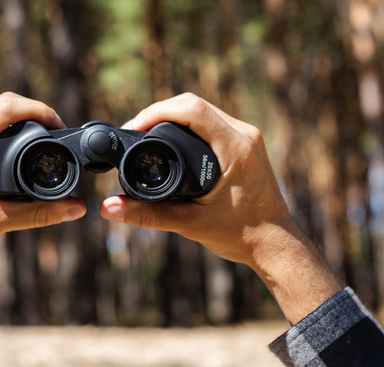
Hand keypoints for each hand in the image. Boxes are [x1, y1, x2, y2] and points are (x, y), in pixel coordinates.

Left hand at [0, 93, 85, 325]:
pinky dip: (1, 134)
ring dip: (17, 123)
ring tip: (41, 141)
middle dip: (33, 115)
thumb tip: (75, 209)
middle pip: (0, 106)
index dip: (40, 111)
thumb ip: (38, 214)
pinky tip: (15, 153)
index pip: (7, 107)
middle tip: (56, 135)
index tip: (60, 128)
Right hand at [101, 93, 340, 323]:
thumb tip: (108, 208)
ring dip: (174, 118)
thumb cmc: (241, 235)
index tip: (133, 128)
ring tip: (148, 136)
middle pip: (194, 104)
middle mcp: (245, 135)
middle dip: (159, 113)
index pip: (191, 109)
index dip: (155, 112)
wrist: (275, 245)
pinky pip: (212, 123)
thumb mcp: (189, 224)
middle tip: (135, 133)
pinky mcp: (247, 144)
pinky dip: (189, 127)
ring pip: (203, 111)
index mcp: (235, 148)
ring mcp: (248, 137)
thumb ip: (147, 214)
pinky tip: (172, 142)